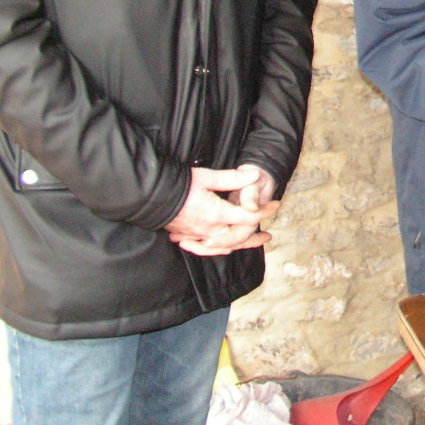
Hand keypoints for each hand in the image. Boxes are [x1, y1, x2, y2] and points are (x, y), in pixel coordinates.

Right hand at [165, 165, 280, 256]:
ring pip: (224, 246)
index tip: (276, 204)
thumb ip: (232, 178)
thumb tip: (254, 175)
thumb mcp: (207, 177)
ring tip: (255, 242)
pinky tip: (224, 248)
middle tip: (269, 232)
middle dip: (256, 234)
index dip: (265, 211)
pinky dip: (219, 249)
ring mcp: (197, 235)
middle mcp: (209, 230)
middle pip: (239, 237)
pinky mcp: (187, 236)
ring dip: (241, 244)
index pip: (249, 217)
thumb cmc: (178, 185)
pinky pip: (207, 249)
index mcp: (218, 214)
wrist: (148, 197)